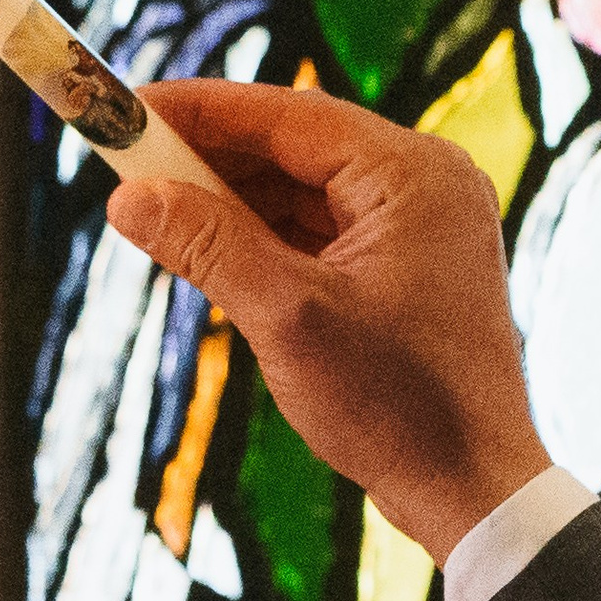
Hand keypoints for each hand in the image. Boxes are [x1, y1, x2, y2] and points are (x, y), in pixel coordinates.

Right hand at [105, 81, 547, 560]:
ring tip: (156, 209)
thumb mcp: (287, 319)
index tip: (128, 109)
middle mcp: (428, 182)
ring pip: (307, 187)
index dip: (201, 110)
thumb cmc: (398, 406)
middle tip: (126, 163)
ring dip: (235, 198)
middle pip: (297, 145)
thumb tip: (128, 199)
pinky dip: (269, 234)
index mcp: (414, 174)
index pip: (289, 115)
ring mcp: (424, 223)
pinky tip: (212, 249)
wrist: (475, 491)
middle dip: (212, 156)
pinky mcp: (412, 264)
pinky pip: (326, 226)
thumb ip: (209, 246)